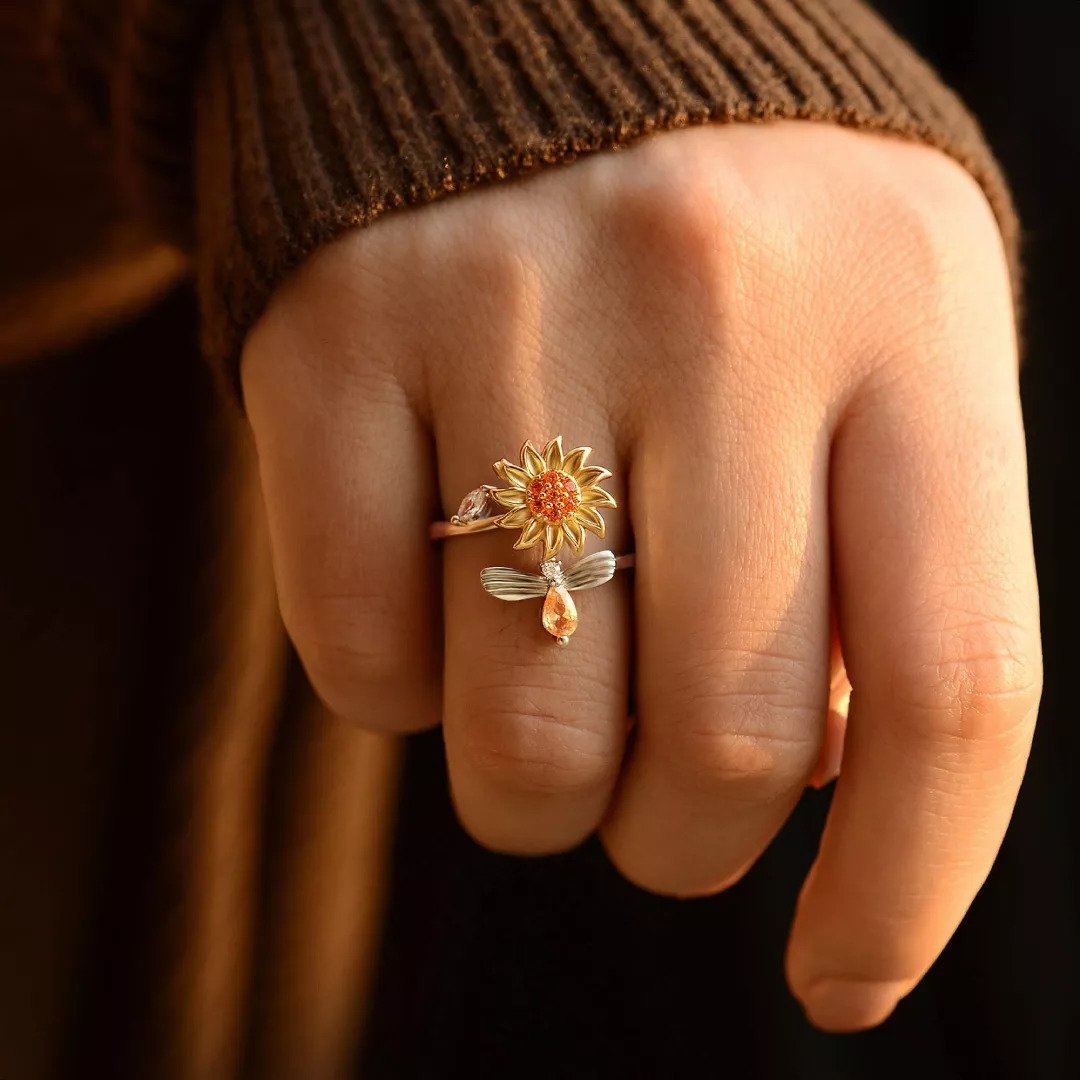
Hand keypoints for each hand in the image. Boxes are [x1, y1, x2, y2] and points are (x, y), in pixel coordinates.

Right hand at [241, 121, 1040, 1031]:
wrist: (514, 40)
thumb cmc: (729, 240)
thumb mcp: (875, 352)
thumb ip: (882, 568)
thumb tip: (824, 785)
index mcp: (905, 310)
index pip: (958, 685)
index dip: (907, 886)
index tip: (839, 978)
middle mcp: (715, 301)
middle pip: (722, 747)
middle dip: (680, 843)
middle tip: (654, 800)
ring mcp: (506, 310)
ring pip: (523, 738)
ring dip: (537, 798)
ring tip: (547, 721)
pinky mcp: (330, 338)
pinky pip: (357, 657)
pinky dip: (399, 697)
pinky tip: (434, 608)